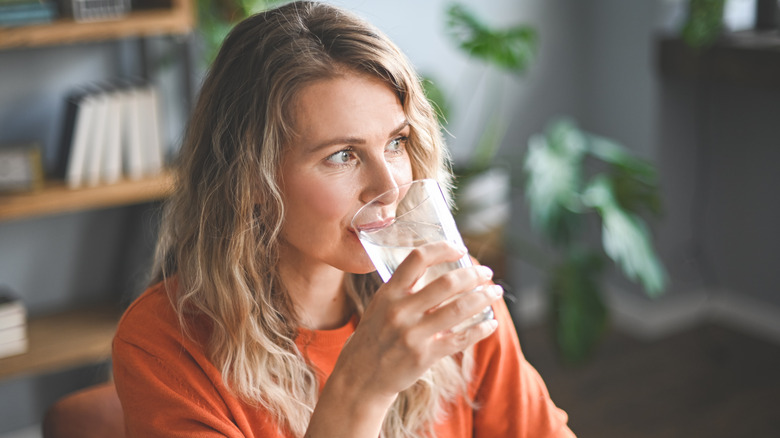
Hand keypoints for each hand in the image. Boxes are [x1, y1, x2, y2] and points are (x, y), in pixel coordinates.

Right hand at [332, 241, 501, 401]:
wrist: (360, 376)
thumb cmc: (375, 336)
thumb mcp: (380, 306)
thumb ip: (404, 289)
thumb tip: (439, 270)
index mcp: (388, 293)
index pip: (417, 259)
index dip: (442, 249)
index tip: (460, 249)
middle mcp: (400, 311)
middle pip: (446, 283)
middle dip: (473, 274)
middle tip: (487, 272)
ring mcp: (412, 334)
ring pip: (458, 309)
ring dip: (483, 298)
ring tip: (495, 292)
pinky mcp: (423, 356)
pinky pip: (459, 339)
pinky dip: (480, 329)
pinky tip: (491, 323)